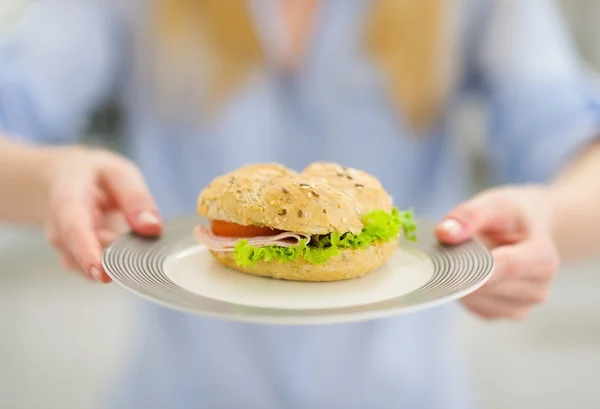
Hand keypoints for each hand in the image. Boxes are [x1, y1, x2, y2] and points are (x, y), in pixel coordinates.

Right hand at [44, 147, 161, 281]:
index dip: (86, 252)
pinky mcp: (78, 263)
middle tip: (141, 242)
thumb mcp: (119, 174)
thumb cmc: (94, 177)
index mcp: (66, 200)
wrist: (64, 182)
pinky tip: (125, 246)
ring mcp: (66, 249)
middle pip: (90, 253)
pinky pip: (102, 272)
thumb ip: (136, 198)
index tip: (101, 272)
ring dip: (120, 258)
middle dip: (119, 254)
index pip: (73, 229)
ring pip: (96, 267)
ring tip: (129, 235)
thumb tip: (152, 228)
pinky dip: (119, 264)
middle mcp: (59, 230)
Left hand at [435, 186, 558, 319]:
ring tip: (463, 257)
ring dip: (460, 280)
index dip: (475, 264)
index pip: (507, 266)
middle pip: (486, 285)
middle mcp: (538, 289)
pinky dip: (462, 290)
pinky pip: (472, 306)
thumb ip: (469, 216)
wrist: (527, 230)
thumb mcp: (494, 204)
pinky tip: (467, 272)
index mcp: (544, 258)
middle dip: (462, 268)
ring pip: (475, 298)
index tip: (449, 259)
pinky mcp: (501, 314)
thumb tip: (444, 233)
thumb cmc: (511, 215)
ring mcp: (521, 307)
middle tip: (448, 248)